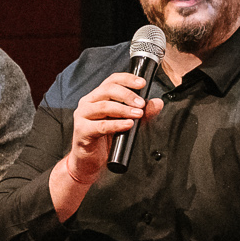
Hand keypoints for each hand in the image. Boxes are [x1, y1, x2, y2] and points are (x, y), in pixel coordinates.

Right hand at [64, 72, 164, 187]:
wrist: (90, 162)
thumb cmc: (105, 140)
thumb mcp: (127, 123)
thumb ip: (141, 112)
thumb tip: (157, 103)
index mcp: (98, 96)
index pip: (112, 80)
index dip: (127, 79)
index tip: (142, 84)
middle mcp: (88, 102)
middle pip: (108, 90)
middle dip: (127, 95)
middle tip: (141, 103)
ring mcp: (82, 115)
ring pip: (104, 106)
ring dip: (123, 109)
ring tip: (137, 114)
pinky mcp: (81, 130)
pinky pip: (100, 125)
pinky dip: (116, 124)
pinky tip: (127, 125)